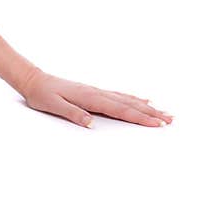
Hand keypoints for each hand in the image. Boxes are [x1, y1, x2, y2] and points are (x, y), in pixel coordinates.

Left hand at [18, 67, 173, 128]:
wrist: (34, 80)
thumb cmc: (42, 94)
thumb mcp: (53, 105)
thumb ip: (72, 113)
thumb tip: (91, 123)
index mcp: (89, 97)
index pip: (119, 109)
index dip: (139, 117)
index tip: (157, 123)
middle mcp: (96, 92)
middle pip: (128, 104)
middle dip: (150, 113)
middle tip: (170, 119)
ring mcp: (96, 91)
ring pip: (126, 99)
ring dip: (145, 106)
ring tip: (163, 112)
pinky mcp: (93, 91)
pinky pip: (118, 95)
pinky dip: (133, 99)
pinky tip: (141, 100)